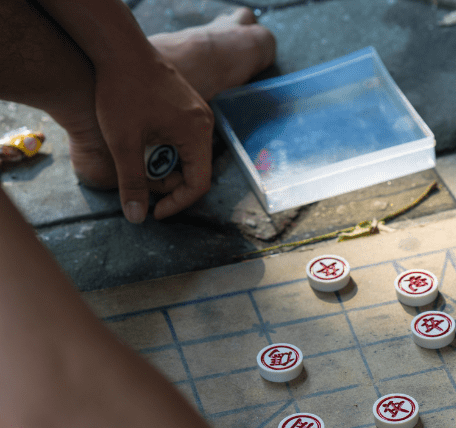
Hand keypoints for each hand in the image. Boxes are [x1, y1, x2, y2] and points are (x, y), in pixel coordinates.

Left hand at [93, 51, 213, 222]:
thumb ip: (131, 182)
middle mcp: (204, 124)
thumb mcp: (123, 143)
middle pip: (194, 170)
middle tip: (139, 184)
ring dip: (163, 165)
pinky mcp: (185, 105)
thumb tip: (136, 217)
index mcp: (198, 134)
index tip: (154, 211)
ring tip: (135, 162)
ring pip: (186, 154)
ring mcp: (196, 112)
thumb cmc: (121, 91)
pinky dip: (164, 148)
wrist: (117, 47)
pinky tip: (140, 143)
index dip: (177, 203)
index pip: (199, 184)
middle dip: (167, 183)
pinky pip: (181, 137)